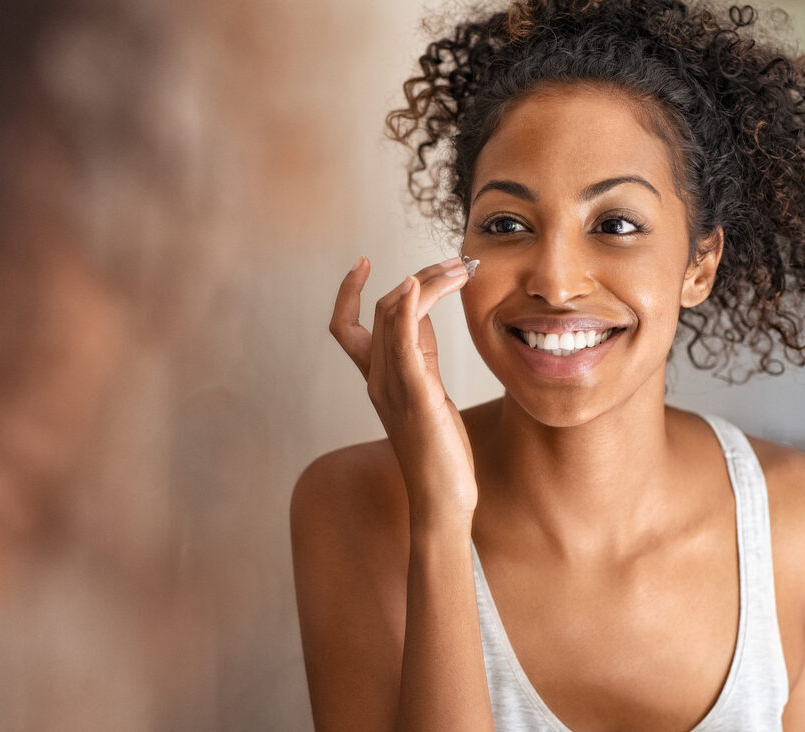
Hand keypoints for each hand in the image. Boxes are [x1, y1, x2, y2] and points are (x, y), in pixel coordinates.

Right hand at [330, 256, 476, 523]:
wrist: (442, 499)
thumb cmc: (440, 452)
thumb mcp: (429, 392)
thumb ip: (421, 355)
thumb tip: (424, 315)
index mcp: (377, 379)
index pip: (345, 325)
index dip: (347, 291)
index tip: (363, 261)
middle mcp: (377, 379)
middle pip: (383, 309)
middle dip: (420, 276)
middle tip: (456, 263)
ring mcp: (392, 386)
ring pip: (394, 316)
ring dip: (426, 281)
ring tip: (459, 268)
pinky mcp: (415, 393)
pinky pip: (402, 341)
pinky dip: (408, 307)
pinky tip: (417, 283)